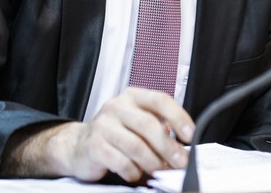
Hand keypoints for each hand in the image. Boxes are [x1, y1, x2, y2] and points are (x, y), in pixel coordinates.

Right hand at [1, 87, 194, 182]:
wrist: (78, 145)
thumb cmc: (116, 134)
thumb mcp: (137, 122)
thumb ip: (158, 128)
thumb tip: (184, 147)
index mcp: (132, 96)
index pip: (160, 100)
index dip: (179, 117)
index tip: (191, 135)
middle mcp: (117, 106)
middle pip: (149, 125)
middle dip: (168, 147)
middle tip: (180, 162)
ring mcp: (103, 125)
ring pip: (136, 146)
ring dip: (153, 163)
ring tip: (160, 171)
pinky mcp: (94, 146)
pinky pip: (121, 162)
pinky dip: (133, 172)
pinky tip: (136, 174)